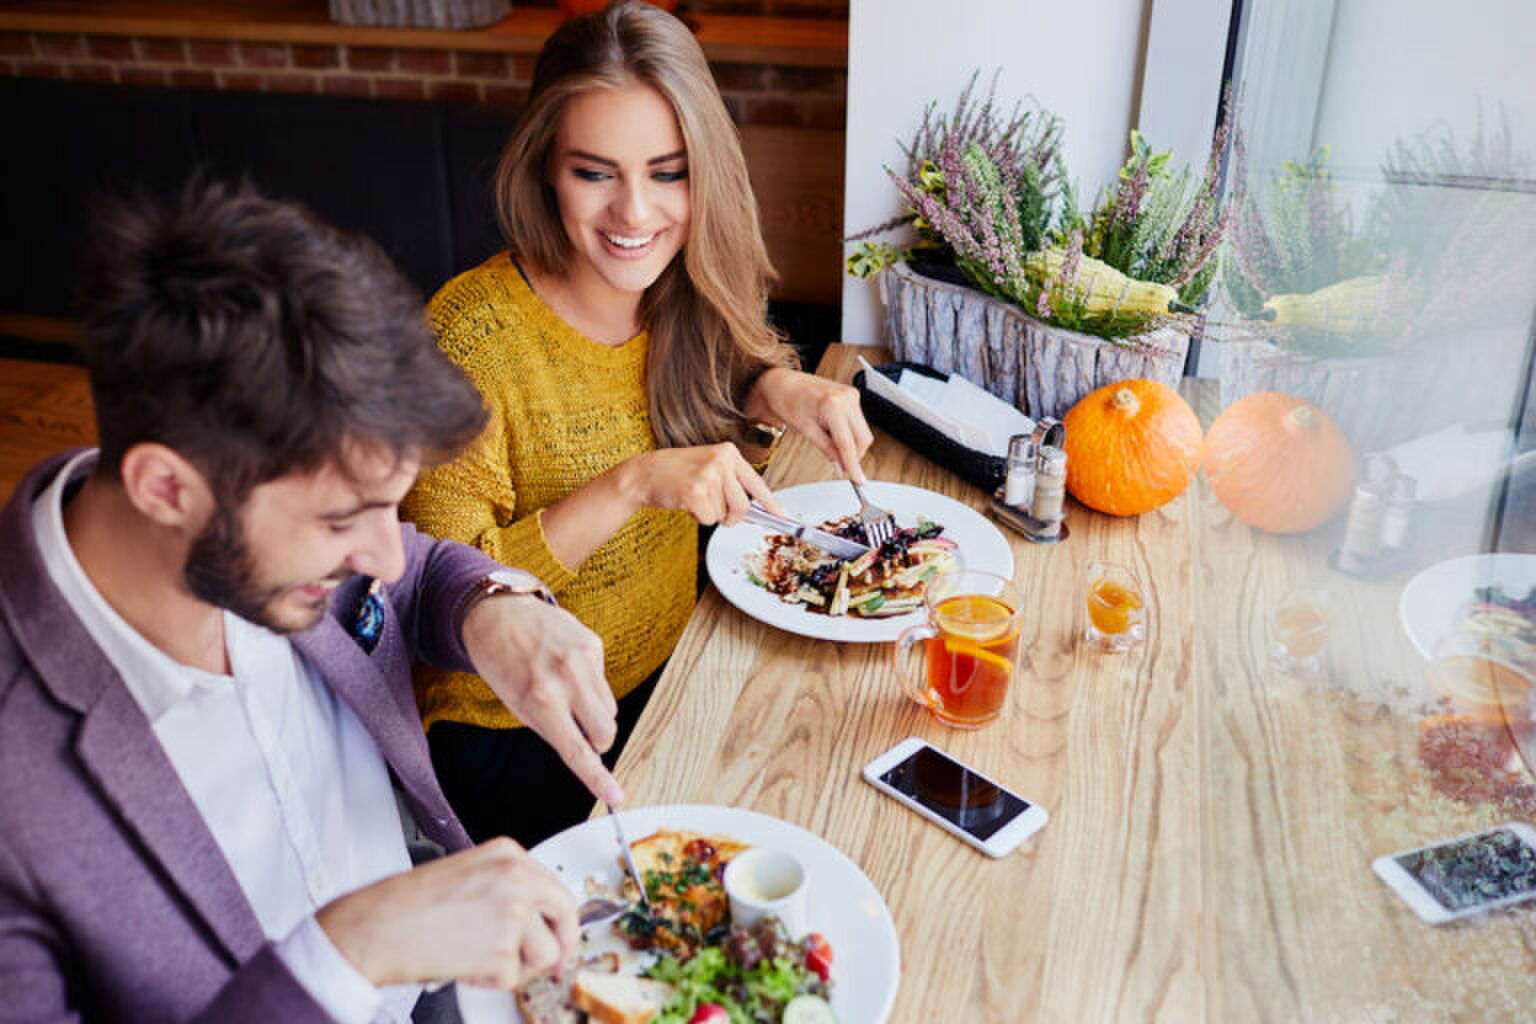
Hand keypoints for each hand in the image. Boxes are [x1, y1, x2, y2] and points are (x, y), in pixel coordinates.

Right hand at [316, 838, 577, 988]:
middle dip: (564, 945)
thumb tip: (535, 917)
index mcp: (508, 854)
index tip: (563, 936)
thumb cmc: (406, 906)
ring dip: (517, 968)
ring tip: (481, 962)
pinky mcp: (502, 948)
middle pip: (566, 913)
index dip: (561, 919)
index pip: (555, 886)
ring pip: (546, 953)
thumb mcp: (466, 876)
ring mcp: (512, 911)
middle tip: (558, 966)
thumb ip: (504, 887)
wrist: (374, 928)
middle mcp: (516, 876)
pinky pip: (512, 977)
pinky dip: (489, 982)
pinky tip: (463, 967)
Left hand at [461, 595, 622, 805]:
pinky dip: (590, 684)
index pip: (577, 750)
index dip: (598, 778)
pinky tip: (567, 668)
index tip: (616, 797)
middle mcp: (567, 678)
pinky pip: (604, 682)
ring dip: (594, 711)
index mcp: (541, 699)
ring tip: (566, 691)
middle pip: (606, 731)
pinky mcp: (594, 644)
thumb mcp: (516, 703)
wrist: (498, 613)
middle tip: (576, 729)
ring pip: (609, 709)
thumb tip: (587, 751)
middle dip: (597, 740)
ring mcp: (585, 658)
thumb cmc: (501, 662)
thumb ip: (551, 728)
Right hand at [624, 443, 781, 524]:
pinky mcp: (696, 491)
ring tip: (695, 498)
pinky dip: (699, 518)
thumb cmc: (677, 473)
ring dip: (711, 514)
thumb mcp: (708, 467)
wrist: (645, 473)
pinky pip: (709, 519)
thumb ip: (731, 482)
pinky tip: (686, 502)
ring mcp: (709, 475)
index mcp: (728, 452)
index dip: (771, 503)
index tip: (782, 517)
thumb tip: (754, 508)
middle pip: (743, 505)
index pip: (756, 482)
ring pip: (725, 514)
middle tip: (716, 512)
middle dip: (732, 517)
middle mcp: (722, 461)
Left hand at [746, 368, 873, 482]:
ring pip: (863, 431)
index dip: (853, 464)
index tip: (857, 478)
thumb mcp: (806, 430)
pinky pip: (858, 422)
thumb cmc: (788, 401)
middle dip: (854, 455)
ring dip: (852, 444)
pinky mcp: (852, 396)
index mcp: (833, 405)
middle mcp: (847, 398)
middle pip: (863, 438)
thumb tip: (840, 466)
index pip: (848, 443)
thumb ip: (827, 449)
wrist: (783, 383)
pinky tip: (834, 432)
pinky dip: (850, 433)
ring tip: (830, 442)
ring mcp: (851, 395)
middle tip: (841, 466)